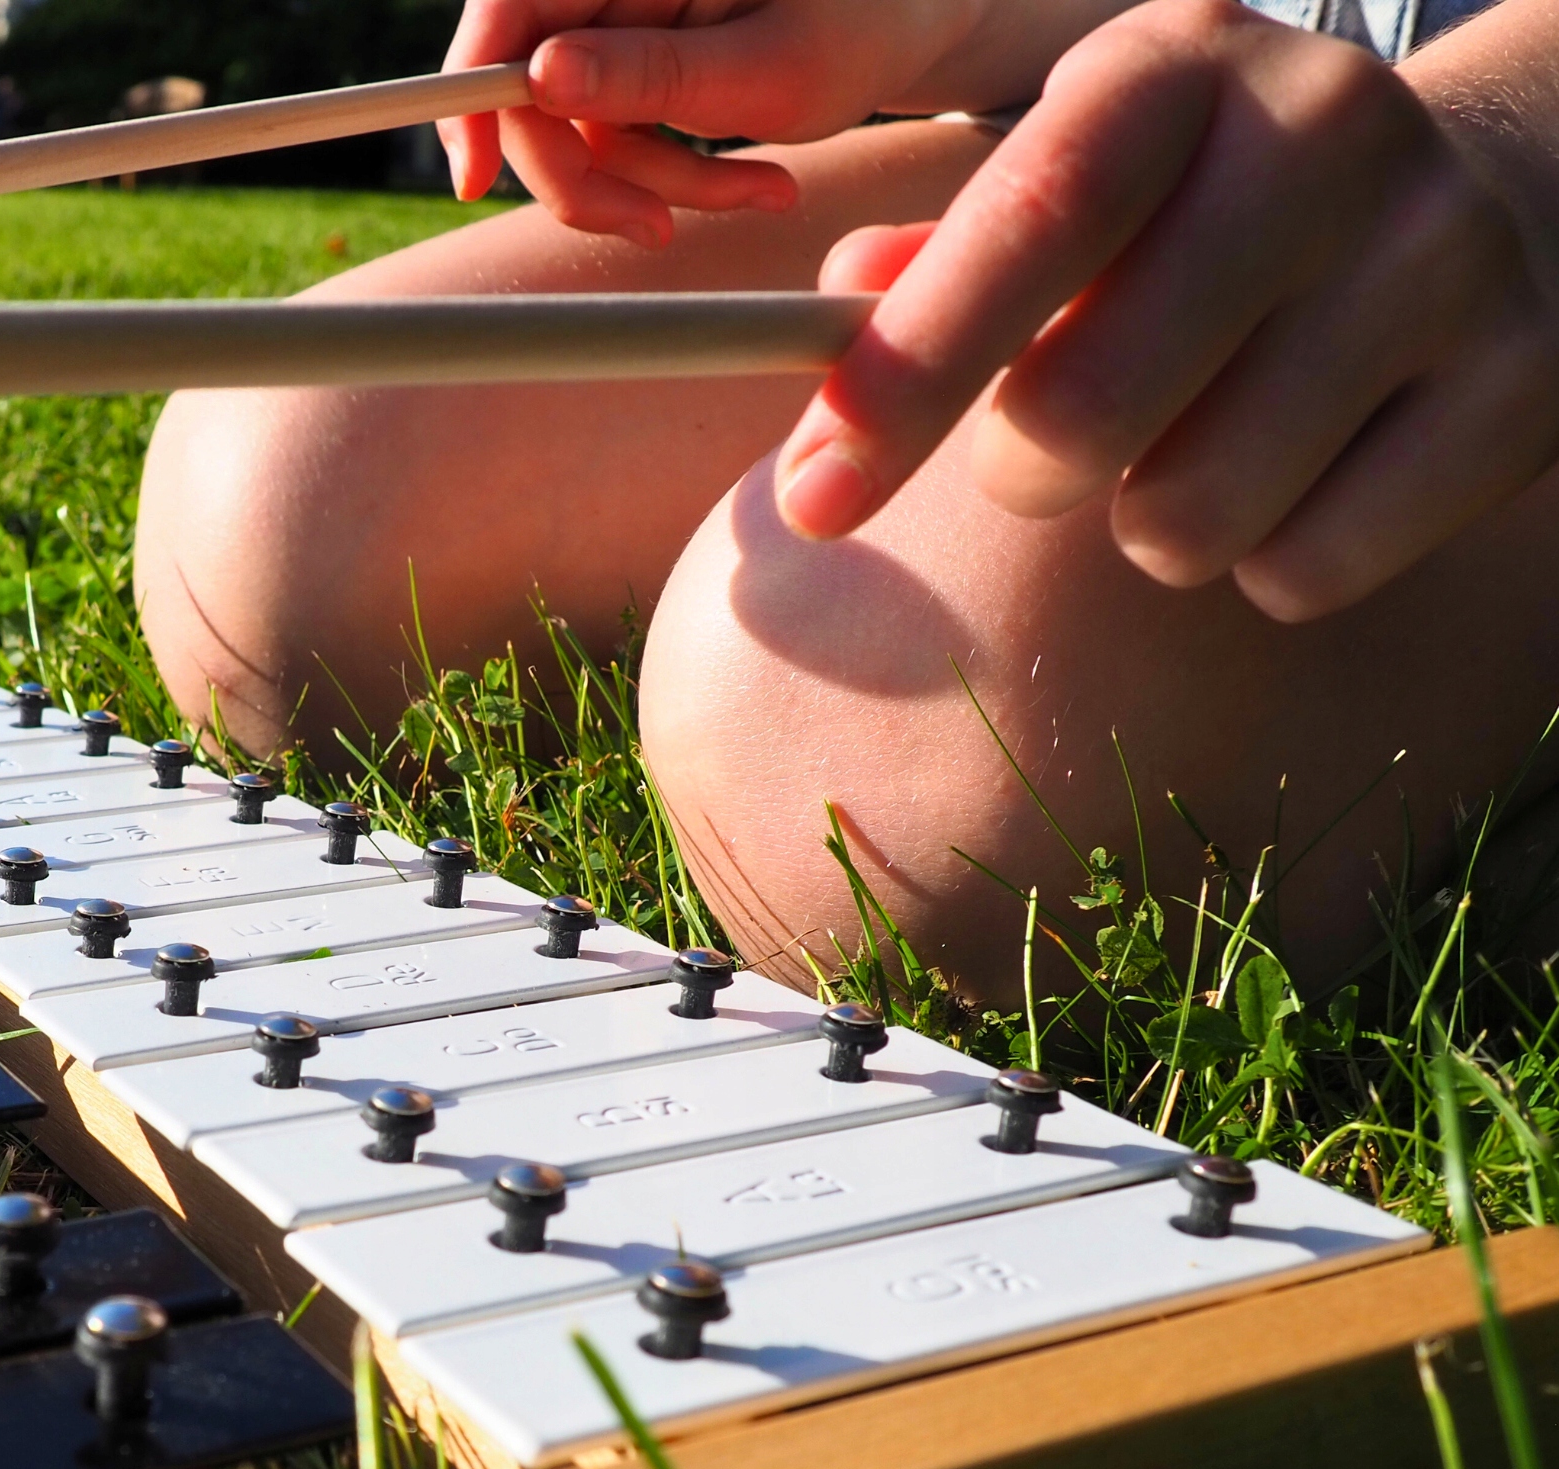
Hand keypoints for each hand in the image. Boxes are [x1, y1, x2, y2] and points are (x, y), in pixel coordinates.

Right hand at [438, 0, 1076, 244]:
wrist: (925, 19)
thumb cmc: (870, 20)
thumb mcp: (773, 64)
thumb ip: (655, 76)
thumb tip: (541, 81)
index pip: (511, 3)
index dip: (473, 88)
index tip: (472, 174)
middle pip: (533, 83)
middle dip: (593, 173)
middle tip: (660, 230)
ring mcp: (626, 19)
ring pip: (581, 125)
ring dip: (659, 185)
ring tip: (764, 194)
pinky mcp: (642, 62)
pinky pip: (622, 136)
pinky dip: (679, 177)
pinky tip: (755, 180)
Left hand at [775, 0, 1558, 620]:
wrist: (1487, 200)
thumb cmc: (1202, 220)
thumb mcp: (1079, 191)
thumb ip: (936, 272)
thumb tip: (830, 353)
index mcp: (1179, 69)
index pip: (1024, 220)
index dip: (903, 374)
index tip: (812, 497)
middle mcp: (1323, 134)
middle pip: (1087, 405)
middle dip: (1023, 473)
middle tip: (1043, 457)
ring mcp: (1440, 258)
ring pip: (1190, 516)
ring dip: (1150, 527)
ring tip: (1193, 452)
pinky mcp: (1518, 387)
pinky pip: (1304, 570)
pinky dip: (1265, 563)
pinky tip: (1301, 475)